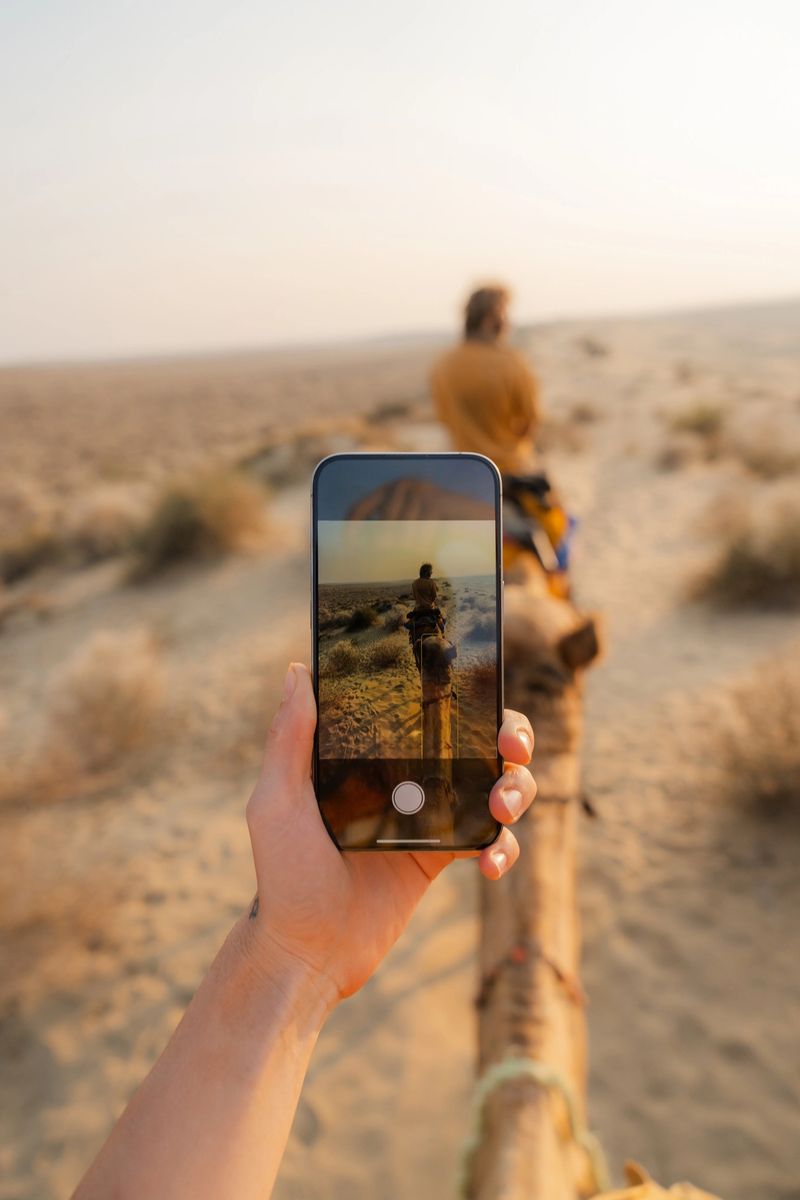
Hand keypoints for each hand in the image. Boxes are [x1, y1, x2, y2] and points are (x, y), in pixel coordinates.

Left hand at [244, 663, 535, 1007]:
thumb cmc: (284, 875)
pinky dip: (502, 848)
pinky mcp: (441, 857)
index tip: (482, 696)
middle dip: (509, 737)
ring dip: (516, 790)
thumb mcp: (277, 802)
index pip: (421, 709)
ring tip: (502, 810)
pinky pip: (488, 841)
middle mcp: (402, 777)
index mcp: (367, 755)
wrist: (310, 951)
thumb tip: (297, 673)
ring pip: (493, 786)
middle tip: (512, 750)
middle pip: (474, 741)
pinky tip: (489, 866)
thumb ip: (289, 741)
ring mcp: (426, 817)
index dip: (461, 696)